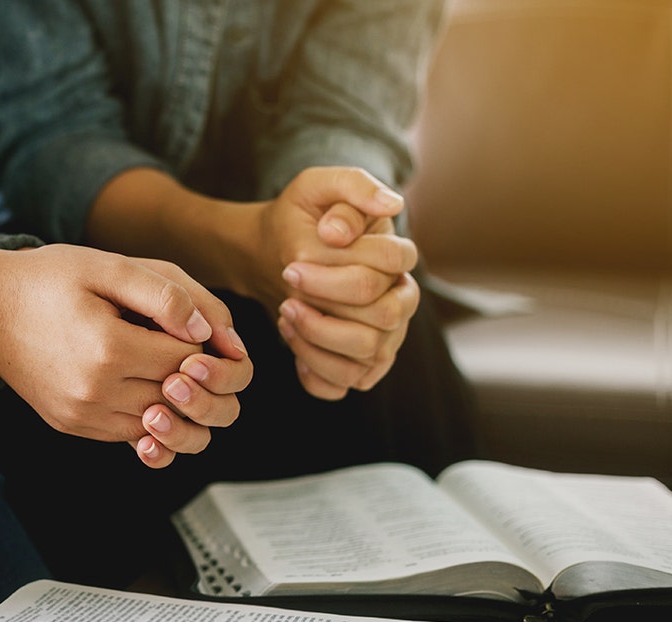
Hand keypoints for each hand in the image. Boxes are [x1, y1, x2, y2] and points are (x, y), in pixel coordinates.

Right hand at [0, 244, 251, 466]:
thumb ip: (163, 294)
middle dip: (194, 373)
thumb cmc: (48, 279)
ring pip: (159, 422)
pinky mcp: (71, 425)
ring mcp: (81, 414)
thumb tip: (205, 332)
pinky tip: (140, 381)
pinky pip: (128, 434)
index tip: (195, 324)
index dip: (203, 343)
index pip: (188, 360)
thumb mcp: (107, 266)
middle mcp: (95, 391)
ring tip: (163, 362)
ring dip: (173, 397)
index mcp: (109, 348)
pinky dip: (146, 413)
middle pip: (178, 396)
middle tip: (184, 342)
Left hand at [246, 167, 419, 398]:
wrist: (272, 253)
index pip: (390, 267)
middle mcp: (400, 302)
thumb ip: (352, 186)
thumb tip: (390, 206)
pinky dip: (314, 371)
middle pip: (383, 317)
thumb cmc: (300, 219)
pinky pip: (345, 384)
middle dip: (327, 306)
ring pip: (366, 356)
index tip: (291, 265)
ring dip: (317, 340)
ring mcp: (384, 338)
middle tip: (286, 290)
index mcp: (398, 259)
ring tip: (285, 315)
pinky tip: (293, 343)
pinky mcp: (359, 365)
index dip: (337, 271)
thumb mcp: (316, 187)